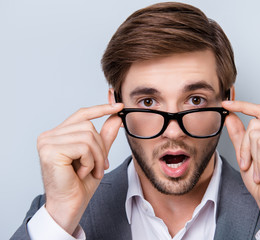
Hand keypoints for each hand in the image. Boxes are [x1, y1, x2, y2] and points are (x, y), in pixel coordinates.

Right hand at [37, 103, 122, 233]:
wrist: (69, 206)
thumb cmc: (79, 184)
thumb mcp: (97, 156)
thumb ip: (104, 137)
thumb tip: (116, 117)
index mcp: (58, 134)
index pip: (81, 114)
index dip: (101, 109)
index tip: (118, 106)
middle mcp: (49, 135)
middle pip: (88, 126)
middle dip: (101, 148)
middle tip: (101, 166)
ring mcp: (47, 142)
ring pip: (88, 136)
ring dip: (97, 157)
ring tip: (92, 171)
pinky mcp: (50, 151)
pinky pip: (83, 147)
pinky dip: (90, 162)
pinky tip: (82, 173)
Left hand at [222, 101, 259, 229]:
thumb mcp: (245, 154)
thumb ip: (239, 135)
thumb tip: (230, 117)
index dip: (242, 105)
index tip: (226, 103)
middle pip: (254, 124)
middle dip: (245, 147)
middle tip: (250, 166)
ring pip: (256, 133)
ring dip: (252, 156)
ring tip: (259, 171)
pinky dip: (258, 161)